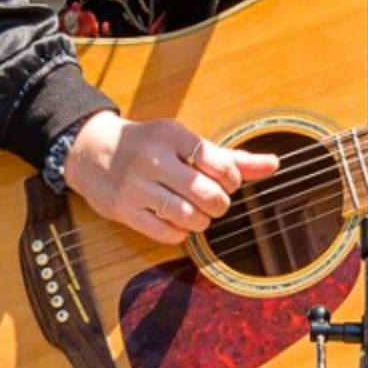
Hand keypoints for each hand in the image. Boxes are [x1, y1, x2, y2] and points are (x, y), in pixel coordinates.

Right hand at [64, 112, 281, 245]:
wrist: (92, 151)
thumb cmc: (152, 147)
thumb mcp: (188, 144)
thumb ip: (232, 157)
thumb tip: (275, 164)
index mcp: (172, 135)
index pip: (219, 163)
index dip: (231, 180)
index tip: (226, 181)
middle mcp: (153, 158)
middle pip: (206, 194)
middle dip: (219, 204)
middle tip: (214, 202)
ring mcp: (136, 185)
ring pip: (188, 216)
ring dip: (201, 221)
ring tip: (196, 213)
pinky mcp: (123, 209)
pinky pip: (165, 232)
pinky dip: (179, 233)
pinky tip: (176, 221)